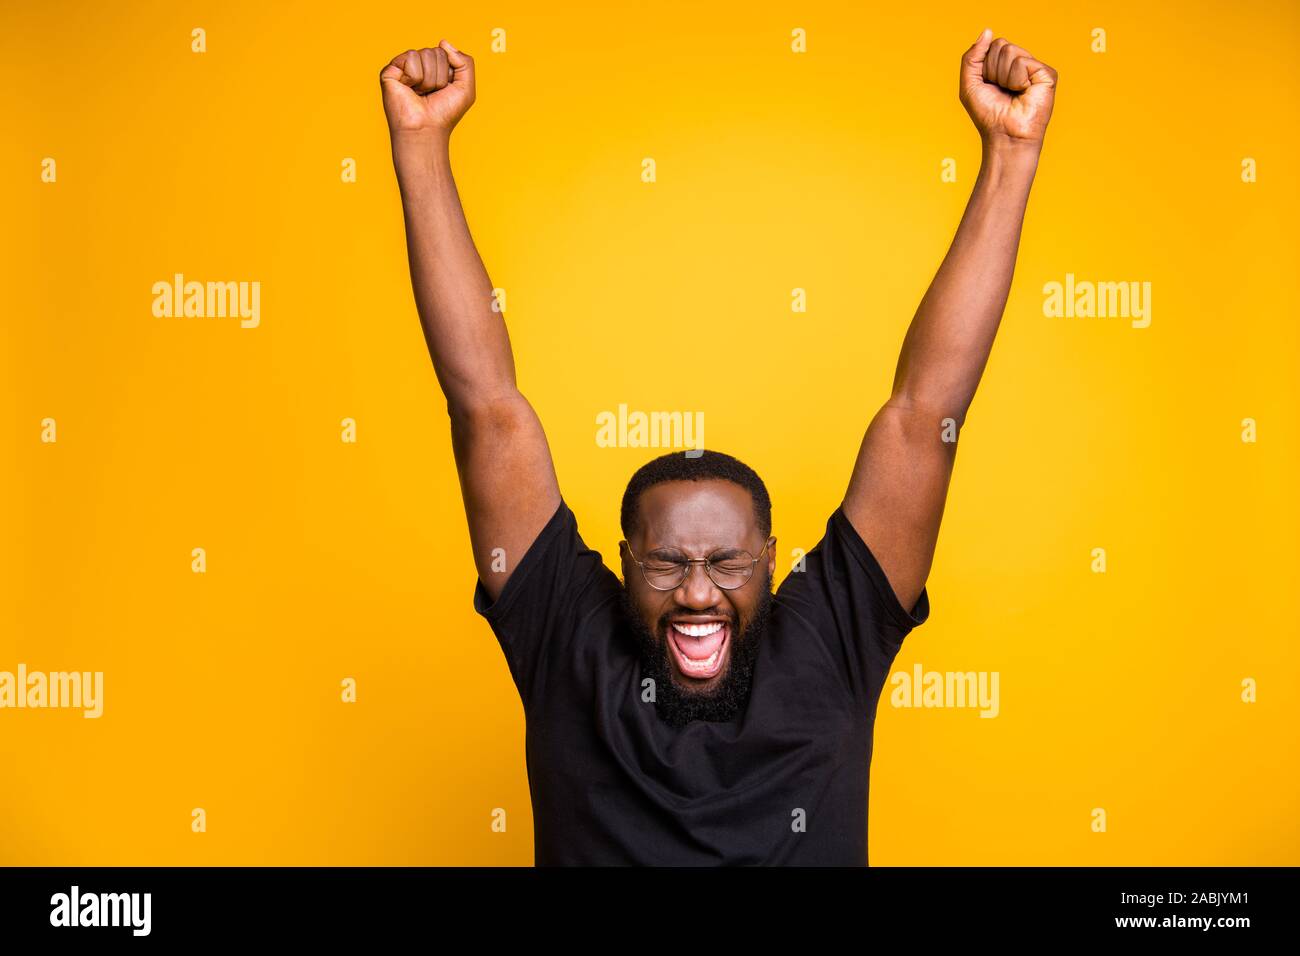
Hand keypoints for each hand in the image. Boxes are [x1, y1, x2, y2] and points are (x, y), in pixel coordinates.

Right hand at [380, 40, 475, 135]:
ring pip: (425, 54)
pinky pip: (411, 58)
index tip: (443, 91)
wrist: (427, 129)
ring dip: (429, 79)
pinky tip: (409, 89)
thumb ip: (465, 62)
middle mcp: (418, 66)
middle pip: (436, 52)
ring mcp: (404, 67)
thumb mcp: (465, 87)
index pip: (445, 52)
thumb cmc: (445, 113)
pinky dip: (415, 77)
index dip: (449, 73)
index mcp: (434, 68)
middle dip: (440, 76)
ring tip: (420, 93)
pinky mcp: (391, 70)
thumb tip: (443, 42)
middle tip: (431, 93)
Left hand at [959, 29, 1056, 148]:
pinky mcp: (1046, 73)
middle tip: (1001, 91)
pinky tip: (1023, 93)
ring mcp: (1034, 68)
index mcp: (1004, 65)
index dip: (984, 67)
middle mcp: (1020, 63)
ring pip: (1010, 52)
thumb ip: (972, 57)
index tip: (989, 86)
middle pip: (1000, 45)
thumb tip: (987, 31)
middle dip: (993, 71)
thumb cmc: (988, 114)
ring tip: (1012, 93)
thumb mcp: (969, 84)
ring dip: (1004, 77)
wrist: (1004, 135)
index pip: (992, 45)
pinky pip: (1022, 62)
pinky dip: (1016, 80)